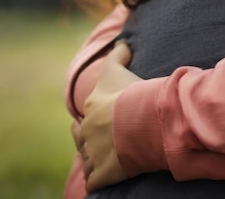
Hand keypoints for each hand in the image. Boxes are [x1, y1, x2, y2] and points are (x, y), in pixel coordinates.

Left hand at [78, 42, 141, 191]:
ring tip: (104, 158)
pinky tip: (106, 177)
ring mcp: (93, 154)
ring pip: (87, 159)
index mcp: (91, 107)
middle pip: (81, 137)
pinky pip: (95, 181)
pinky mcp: (101, 174)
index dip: (96, 115)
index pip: (87, 113)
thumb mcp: (120, 69)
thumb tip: (121, 42)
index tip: (106, 116)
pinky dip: (100, 179)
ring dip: (93, 159)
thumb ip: (119, 53)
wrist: (142, 119)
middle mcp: (87, 131)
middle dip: (89, 138)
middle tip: (102, 139)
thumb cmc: (132, 93)